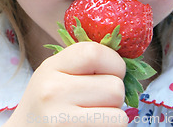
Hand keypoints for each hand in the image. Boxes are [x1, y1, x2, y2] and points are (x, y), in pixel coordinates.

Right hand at [5, 42, 127, 125]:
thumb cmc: (47, 102)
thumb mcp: (54, 74)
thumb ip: (82, 63)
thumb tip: (125, 60)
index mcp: (51, 66)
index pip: (95, 52)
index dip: (114, 62)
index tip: (111, 72)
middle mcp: (53, 89)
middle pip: (114, 86)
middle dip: (114, 95)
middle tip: (98, 100)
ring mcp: (60, 116)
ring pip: (118, 113)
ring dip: (113, 115)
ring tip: (93, 114)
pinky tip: (90, 125)